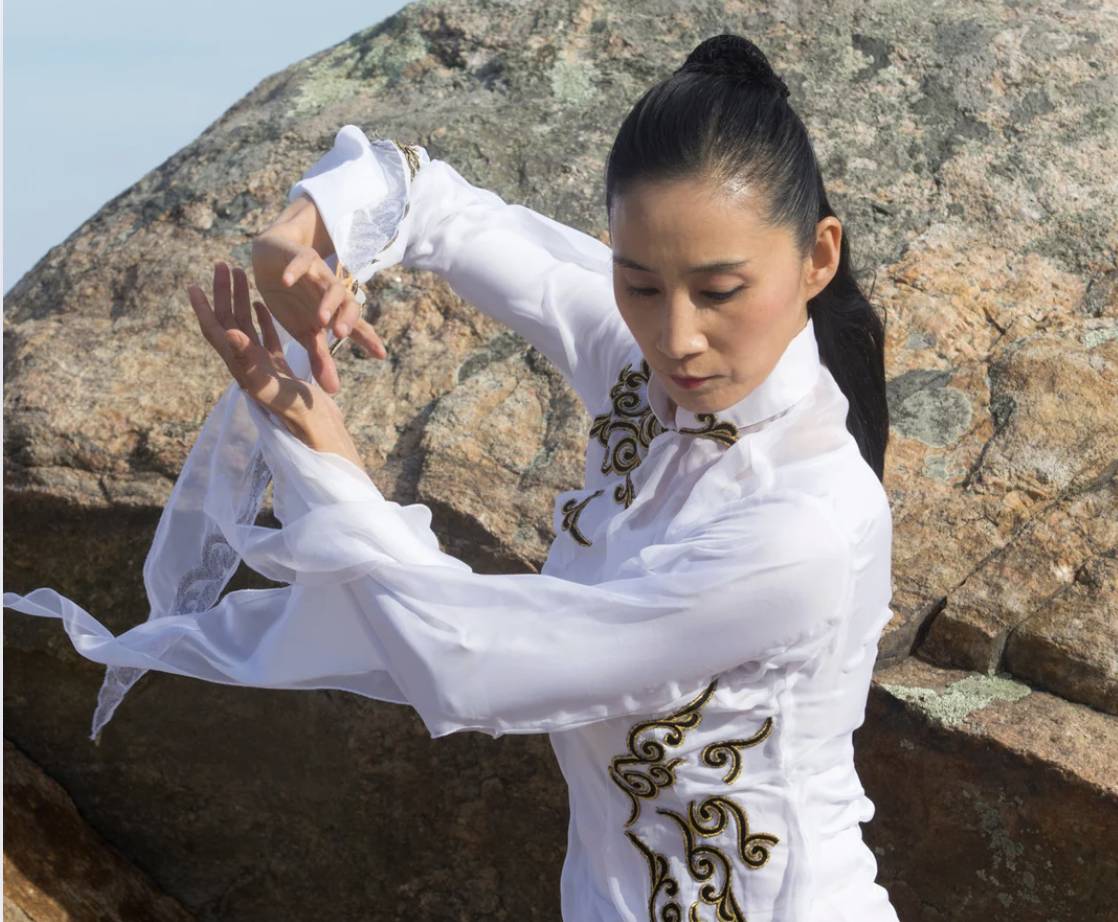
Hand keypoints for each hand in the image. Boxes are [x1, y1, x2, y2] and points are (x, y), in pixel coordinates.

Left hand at [186, 261, 364, 470]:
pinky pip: (265, 338)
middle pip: (229, 320)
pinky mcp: (278, 367)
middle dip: (222, 292)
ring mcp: (262, 364)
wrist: (314, 426)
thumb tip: (228, 331)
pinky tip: (261, 305)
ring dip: (241, 300)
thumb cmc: (293, 410)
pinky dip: (261, 319)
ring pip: (247, 325)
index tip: (193, 284)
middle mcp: (246, 361)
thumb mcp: (268, 382)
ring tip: (240, 275)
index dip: (202, 307)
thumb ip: (248, 357)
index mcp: (240, 363)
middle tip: (221, 265)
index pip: (215, 329)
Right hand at [252, 227, 386, 395]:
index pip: (357, 326)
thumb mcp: (305, 332)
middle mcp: (331, 292)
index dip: (368, 338)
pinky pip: (301, 263)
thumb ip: (320, 359)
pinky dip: (294, 271)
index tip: (380, 354)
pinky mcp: (300, 257)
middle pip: (348, 304)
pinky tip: (287, 280)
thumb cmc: (293, 299)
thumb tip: (333, 390)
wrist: (274, 259)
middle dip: (347, 318)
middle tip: (341, 335)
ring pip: (330, 285)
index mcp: (335, 312)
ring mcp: (318, 274)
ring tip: (321, 319)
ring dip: (327, 301)